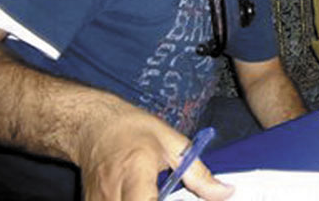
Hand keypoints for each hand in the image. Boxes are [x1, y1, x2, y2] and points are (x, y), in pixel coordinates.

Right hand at [76, 108, 232, 200]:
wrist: (92, 125)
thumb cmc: (133, 129)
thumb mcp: (172, 143)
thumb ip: (198, 173)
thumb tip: (225, 193)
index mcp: (136, 172)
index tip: (182, 200)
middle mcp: (112, 192)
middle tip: (171, 195)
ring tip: (156, 194)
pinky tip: (142, 196)